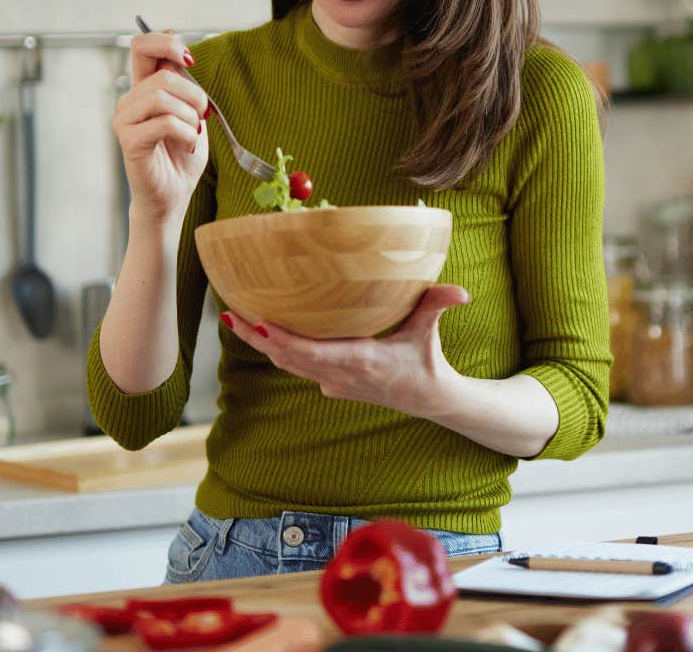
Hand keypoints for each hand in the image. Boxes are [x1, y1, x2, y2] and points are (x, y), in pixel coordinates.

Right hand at [113, 29, 209, 226]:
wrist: (174, 194)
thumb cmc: (182, 155)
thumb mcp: (191, 113)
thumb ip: (185, 86)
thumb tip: (181, 56)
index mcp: (144, 88)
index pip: (142, 45)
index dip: (165, 42)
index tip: (189, 59)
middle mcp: (130, 101)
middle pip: (162, 75)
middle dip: (194, 94)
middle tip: (202, 115)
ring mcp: (125, 120)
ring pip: (161, 97)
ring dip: (189, 116)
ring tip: (193, 133)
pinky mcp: (128, 141)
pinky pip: (164, 123)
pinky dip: (186, 133)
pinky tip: (187, 146)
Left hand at [225, 284, 472, 417]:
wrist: (428, 399)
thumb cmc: (426, 361)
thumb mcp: (429, 331)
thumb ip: (438, 305)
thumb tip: (462, 292)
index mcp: (359, 360)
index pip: (311, 352)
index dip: (281, 339)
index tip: (258, 322)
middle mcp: (339, 375)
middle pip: (288, 358)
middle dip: (258, 336)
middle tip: (231, 312)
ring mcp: (334, 383)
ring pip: (288, 365)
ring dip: (262, 343)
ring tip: (235, 318)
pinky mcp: (333, 385)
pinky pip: (297, 367)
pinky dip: (277, 350)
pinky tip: (261, 332)